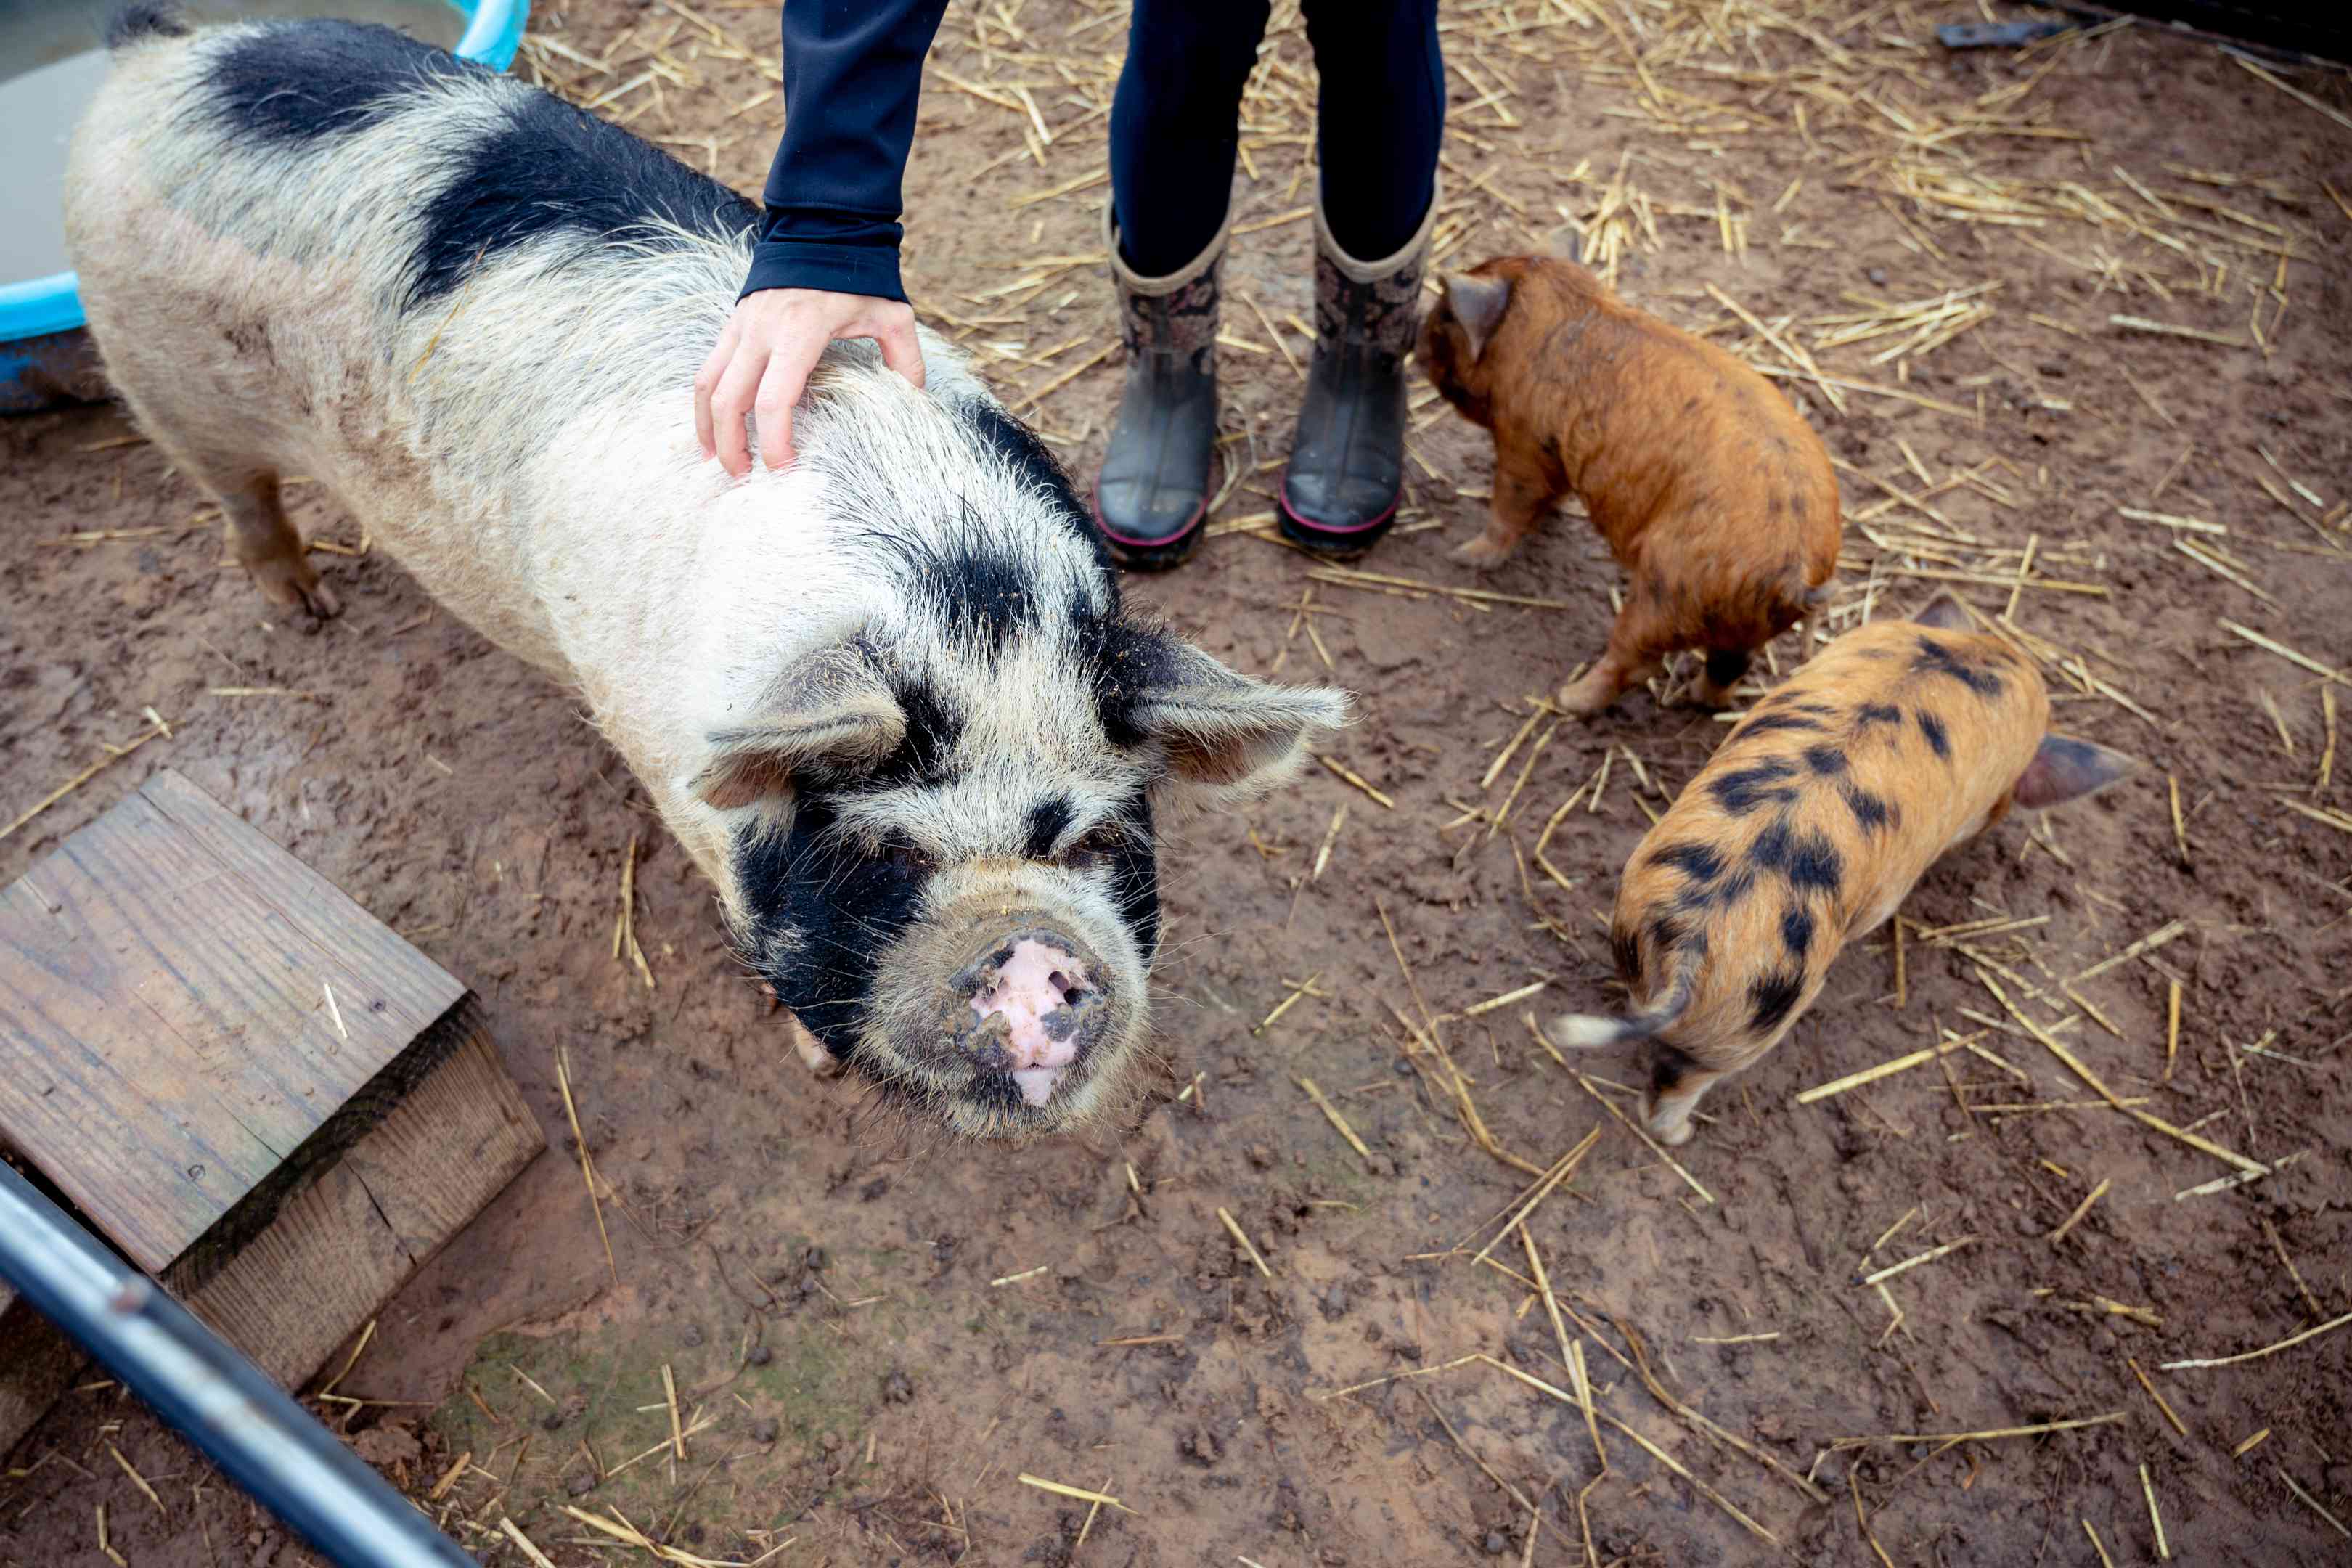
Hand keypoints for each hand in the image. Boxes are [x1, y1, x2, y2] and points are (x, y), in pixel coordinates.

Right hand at [694, 288, 925, 475]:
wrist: (820, 226)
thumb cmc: (857, 273)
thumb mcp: (891, 313)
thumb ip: (906, 358)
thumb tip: (915, 400)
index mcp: (800, 332)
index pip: (775, 399)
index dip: (774, 440)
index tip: (783, 468)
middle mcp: (762, 331)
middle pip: (729, 400)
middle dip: (732, 444)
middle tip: (743, 478)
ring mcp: (742, 326)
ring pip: (708, 384)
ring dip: (708, 426)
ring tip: (719, 459)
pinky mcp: (733, 323)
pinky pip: (708, 368)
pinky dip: (705, 401)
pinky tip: (712, 427)